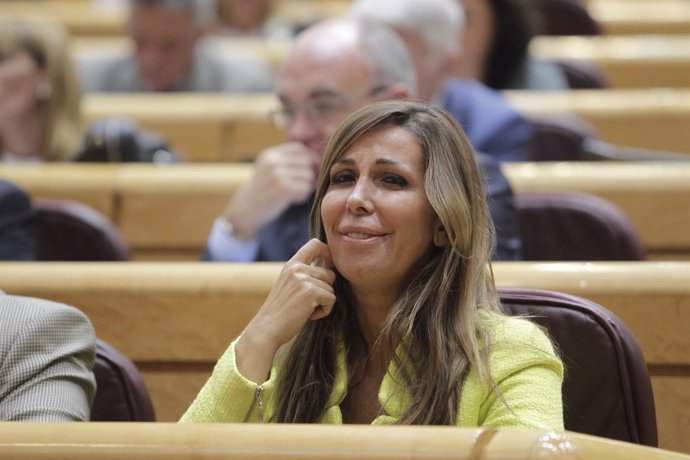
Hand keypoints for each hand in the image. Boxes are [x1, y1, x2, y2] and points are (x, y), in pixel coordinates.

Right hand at [223, 143, 317, 239]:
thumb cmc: (262, 192)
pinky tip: (292, 200)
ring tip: (293, 194)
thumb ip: (287, 161)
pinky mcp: (283, 188)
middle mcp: (273, 161)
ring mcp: (278, 174)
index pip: (299, 149)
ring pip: (308, 176)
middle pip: (307, 162)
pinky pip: (305, 189)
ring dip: (305, 187)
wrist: (245, 211)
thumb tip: (317, 160)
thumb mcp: (269, 169)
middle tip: (301, 186)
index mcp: (270, 154)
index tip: (311, 169)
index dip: (310, 158)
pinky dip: (302, 196)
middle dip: (309, 175)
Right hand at [236, 239, 335, 381]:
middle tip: (307, 303)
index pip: (315, 244)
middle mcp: (297, 268)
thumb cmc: (280, 313)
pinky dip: (324, 311)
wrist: (266, 330)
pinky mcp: (311, 291)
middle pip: (330, 273)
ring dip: (323, 303)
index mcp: (291, 265)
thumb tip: (331, 271)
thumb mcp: (289, 285)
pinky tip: (308, 315)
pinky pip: (332, 299)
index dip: (328, 253)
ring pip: (331, 288)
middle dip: (325, 290)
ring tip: (305, 310)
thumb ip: (303, 275)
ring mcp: (304, 278)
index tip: (328, 267)